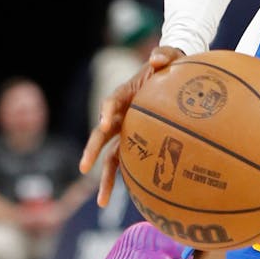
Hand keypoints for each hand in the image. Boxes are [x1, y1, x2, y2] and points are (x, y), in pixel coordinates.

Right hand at [80, 46, 184, 205]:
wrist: (174, 74)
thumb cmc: (172, 65)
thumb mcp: (171, 56)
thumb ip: (165, 55)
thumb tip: (157, 58)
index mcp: (126, 93)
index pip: (112, 101)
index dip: (107, 110)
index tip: (106, 122)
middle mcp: (121, 114)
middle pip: (102, 134)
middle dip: (92, 150)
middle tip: (84, 166)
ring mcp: (127, 130)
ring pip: (110, 155)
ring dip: (104, 177)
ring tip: (102, 202)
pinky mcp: (136, 142)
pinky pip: (127, 161)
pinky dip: (124, 178)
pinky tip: (127, 198)